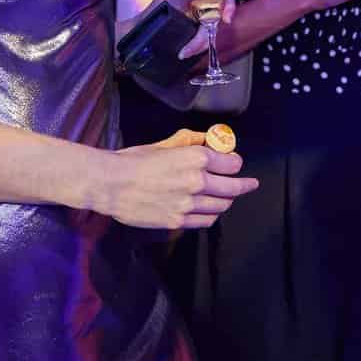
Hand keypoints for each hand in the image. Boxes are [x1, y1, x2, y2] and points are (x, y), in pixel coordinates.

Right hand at [102, 129, 258, 229]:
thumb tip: (206, 139)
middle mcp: (197, 181)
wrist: (110, 184)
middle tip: (250, 184)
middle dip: (244, 185)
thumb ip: (188, 141)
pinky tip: (211, 211)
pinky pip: (205, 220)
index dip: (235, 163)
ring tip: (228, 198)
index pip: (231, 163)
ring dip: (228, 201)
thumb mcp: (163, 144)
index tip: (236, 163)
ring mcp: (188, 204)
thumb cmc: (134, 160)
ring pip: (221, 206)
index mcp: (195, 157)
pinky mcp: (178, 221)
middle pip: (233, 187)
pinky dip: (212, 215)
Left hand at [156, 0, 241, 59]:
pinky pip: (210, 26)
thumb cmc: (153, 12)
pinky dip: (203, 39)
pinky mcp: (201, 18)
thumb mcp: (168, 1)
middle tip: (225, 19)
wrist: (146, 33)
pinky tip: (194, 48)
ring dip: (211, 31)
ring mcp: (201, 3)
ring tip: (196, 46)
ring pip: (218, 12)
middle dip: (226, 7)